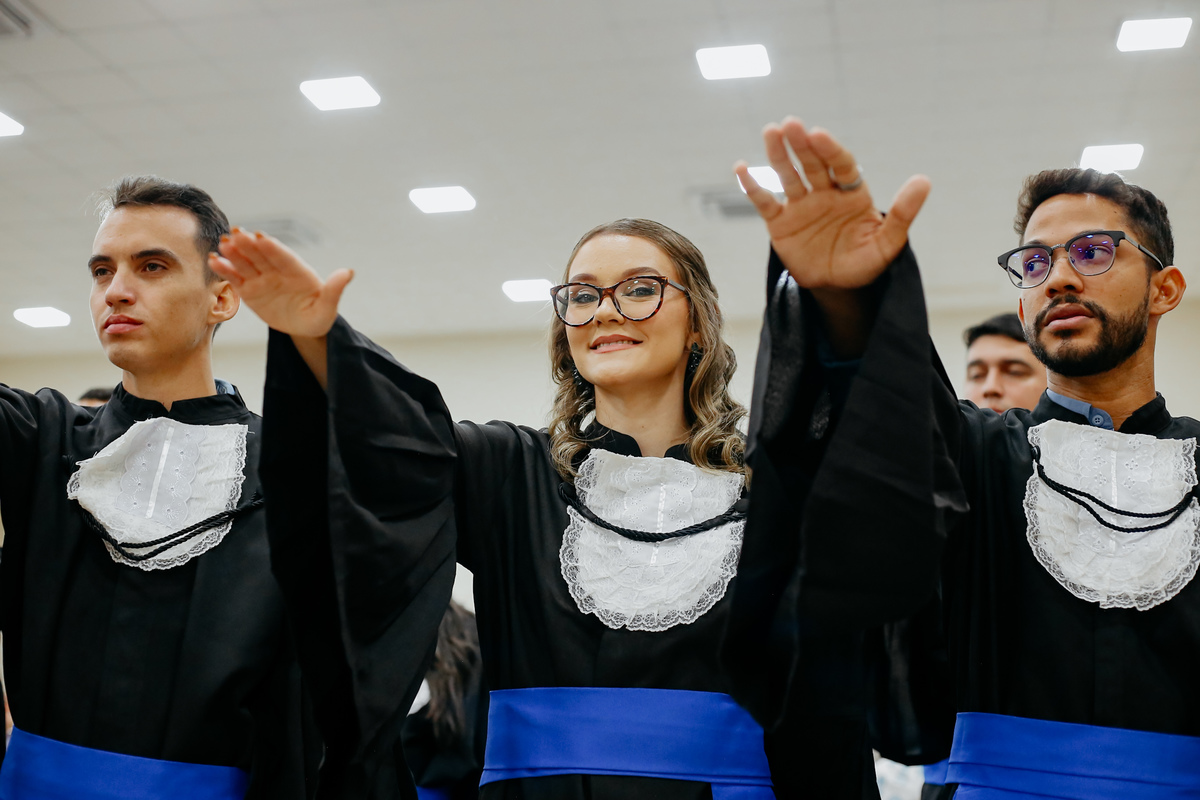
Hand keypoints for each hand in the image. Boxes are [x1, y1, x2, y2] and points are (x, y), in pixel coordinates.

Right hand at [209, 229, 352, 337]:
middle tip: (237, 232)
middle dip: (250, 244)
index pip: (285, 258)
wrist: (304, 328)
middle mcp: (278, 272)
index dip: (274, 248)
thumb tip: (349, 272)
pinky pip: (236, 279)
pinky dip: (225, 270)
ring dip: (234, 254)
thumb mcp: (328, 307)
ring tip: (223, 243)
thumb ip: (335, 290)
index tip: (262, 237)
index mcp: (299, 272)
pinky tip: (214, 261)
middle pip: (263, 256)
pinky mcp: (250, 290)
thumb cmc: (319, 316)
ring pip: (247, 264)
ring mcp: (263, 279)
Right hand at [736, 117, 929, 290]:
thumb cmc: (865, 264)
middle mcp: (824, 193)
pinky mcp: (780, 223)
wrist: (838, 289)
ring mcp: (801, 206)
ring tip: (770, 131)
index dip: (830, 149)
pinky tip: (741, 167)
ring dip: (778, 154)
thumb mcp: (888, 244)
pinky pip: (765, 201)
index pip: (840, 165)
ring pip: (787, 175)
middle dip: (802, 144)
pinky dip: (753, 186)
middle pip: (811, 163)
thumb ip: (903, 214)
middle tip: (790, 124)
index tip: (818, 134)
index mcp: (851, 193)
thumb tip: (924, 180)